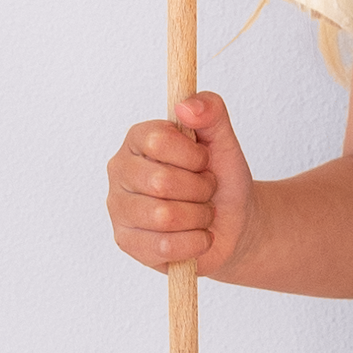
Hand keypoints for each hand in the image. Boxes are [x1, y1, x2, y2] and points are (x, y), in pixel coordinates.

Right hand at [106, 92, 255, 278]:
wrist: (234, 222)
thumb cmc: (222, 179)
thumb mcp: (224, 140)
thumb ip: (211, 111)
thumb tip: (186, 106)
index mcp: (138, 139)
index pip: (157, 140)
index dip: (192, 155)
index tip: (203, 161)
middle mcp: (120, 171)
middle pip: (161, 182)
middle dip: (200, 189)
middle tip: (206, 190)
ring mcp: (119, 208)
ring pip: (163, 217)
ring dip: (199, 216)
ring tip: (202, 212)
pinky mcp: (126, 242)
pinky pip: (164, 246)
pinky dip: (194, 242)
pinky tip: (197, 235)